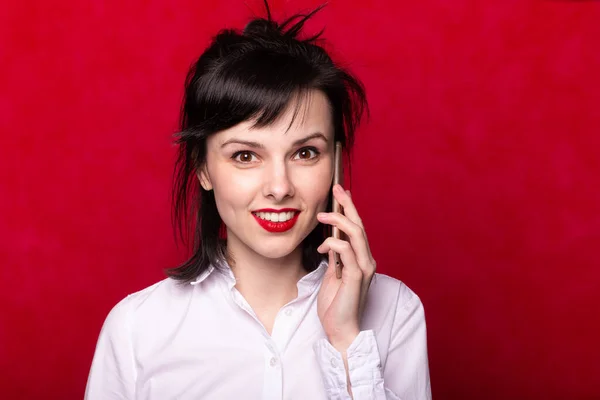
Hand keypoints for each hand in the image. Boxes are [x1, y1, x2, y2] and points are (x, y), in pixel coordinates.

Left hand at [316, 184, 376, 351]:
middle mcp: (366, 261)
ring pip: (356, 234)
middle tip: (336, 189)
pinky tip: (322, 247)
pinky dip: (333, 243)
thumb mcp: (333, 274)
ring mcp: (363, 268)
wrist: (340, 329)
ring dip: (338, 221)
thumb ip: (335, 257)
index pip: (358, 228)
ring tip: (321, 215)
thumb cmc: (335, 304)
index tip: (339, 192)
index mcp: (361, 259)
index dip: (350, 209)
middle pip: (359, 225)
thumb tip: (330, 240)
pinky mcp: (356, 277)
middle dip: (347, 205)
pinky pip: (346, 252)